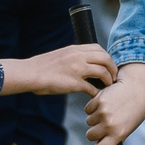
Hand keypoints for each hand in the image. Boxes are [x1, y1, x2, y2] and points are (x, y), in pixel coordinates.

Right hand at [1, 43, 116, 97]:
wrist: (31, 73)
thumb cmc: (43, 67)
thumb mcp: (61, 55)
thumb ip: (73, 57)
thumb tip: (83, 63)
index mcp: (75, 49)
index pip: (99, 49)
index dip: (107, 58)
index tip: (108, 66)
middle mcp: (78, 56)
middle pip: (105, 58)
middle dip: (113, 68)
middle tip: (113, 77)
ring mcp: (77, 69)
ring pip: (103, 72)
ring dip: (108, 80)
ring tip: (107, 86)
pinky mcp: (75, 82)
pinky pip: (93, 87)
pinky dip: (97, 92)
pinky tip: (96, 95)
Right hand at [85, 65, 144, 144]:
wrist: (137, 87)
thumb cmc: (136, 108)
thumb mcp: (130, 127)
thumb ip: (117, 136)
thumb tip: (103, 142)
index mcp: (119, 134)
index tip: (101, 142)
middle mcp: (110, 124)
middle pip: (90, 135)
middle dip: (95, 131)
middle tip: (104, 123)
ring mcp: (103, 112)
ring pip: (89, 121)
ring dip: (95, 117)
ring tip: (108, 110)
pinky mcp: (98, 100)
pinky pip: (88, 109)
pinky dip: (93, 106)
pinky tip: (104, 103)